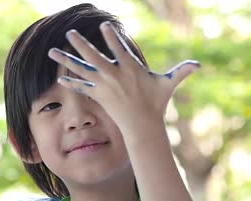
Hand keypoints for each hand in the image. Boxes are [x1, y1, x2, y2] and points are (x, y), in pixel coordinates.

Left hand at [47, 21, 199, 132]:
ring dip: (66, 60)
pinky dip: (71, 82)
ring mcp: (104, 86)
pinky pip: (81, 87)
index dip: (112, 38)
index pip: (120, 50)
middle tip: (69, 32)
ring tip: (52, 51)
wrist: (142, 125)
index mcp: (130, 69)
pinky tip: (59, 78)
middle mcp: (114, 76)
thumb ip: (180, 72)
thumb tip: (198, 65)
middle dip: (81, 44)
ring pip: (81, 70)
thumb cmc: (156, 102)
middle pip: (93, 57)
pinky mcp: (98, 95)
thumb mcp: (168, 84)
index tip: (104, 26)